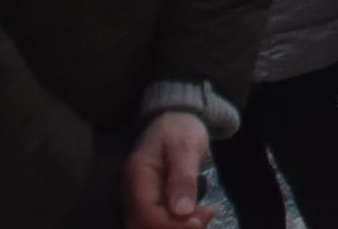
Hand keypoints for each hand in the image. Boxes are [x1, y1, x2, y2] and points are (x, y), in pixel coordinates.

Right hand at [122, 111, 212, 228]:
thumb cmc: (180, 129)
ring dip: (176, 228)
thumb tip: (181, 211)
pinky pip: (155, 223)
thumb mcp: (186, 146)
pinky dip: (176, 225)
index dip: (172, 225)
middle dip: (176, 228)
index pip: (147, 214)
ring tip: (204, 214)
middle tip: (206, 215)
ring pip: (148, 228)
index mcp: (138, 178)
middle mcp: (131, 194)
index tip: (199, 219)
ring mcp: (136, 200)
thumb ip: (183, 177)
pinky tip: (196, 216)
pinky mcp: (146, 203)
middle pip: (144, 227)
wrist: (173, 119)